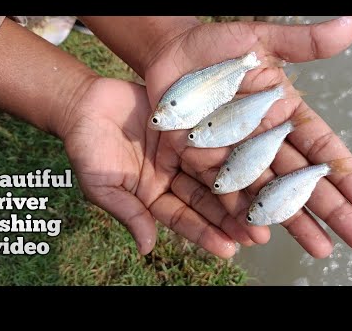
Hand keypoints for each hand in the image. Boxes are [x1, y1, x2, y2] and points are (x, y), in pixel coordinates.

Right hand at [62, 78, 251, 256]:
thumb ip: (128, 213)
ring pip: (215, 172)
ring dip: (239, 188)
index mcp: (153, 195)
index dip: (205, 233)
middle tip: (260, 233)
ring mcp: (182, 152)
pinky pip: (213, 139)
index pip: (183, 218)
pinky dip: (232, 150)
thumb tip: (147, 248)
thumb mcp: (103, 185)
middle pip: (206, 199)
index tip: (229, 249)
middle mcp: (172, 176)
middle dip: (232, 217)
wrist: (85, 102)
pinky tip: (254, 160)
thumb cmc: (86, 147)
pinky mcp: (188, 127)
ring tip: (266, 204)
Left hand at [142, 16, 351, 257]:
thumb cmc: (217, 45)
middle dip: (331, 208)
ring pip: (269, 191)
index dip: (346, 174)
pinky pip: (226, 189)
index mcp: (283, 113)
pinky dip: (242, 211)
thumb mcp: (261, 39)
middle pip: (301, 177)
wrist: (171, 55)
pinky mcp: (206, 160)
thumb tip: (351, 26)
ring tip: (320, 248)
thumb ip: (303, 42)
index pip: (322, 147)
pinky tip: (260, 234)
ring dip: (294, 220)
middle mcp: (264, 138)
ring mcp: (236, 153)